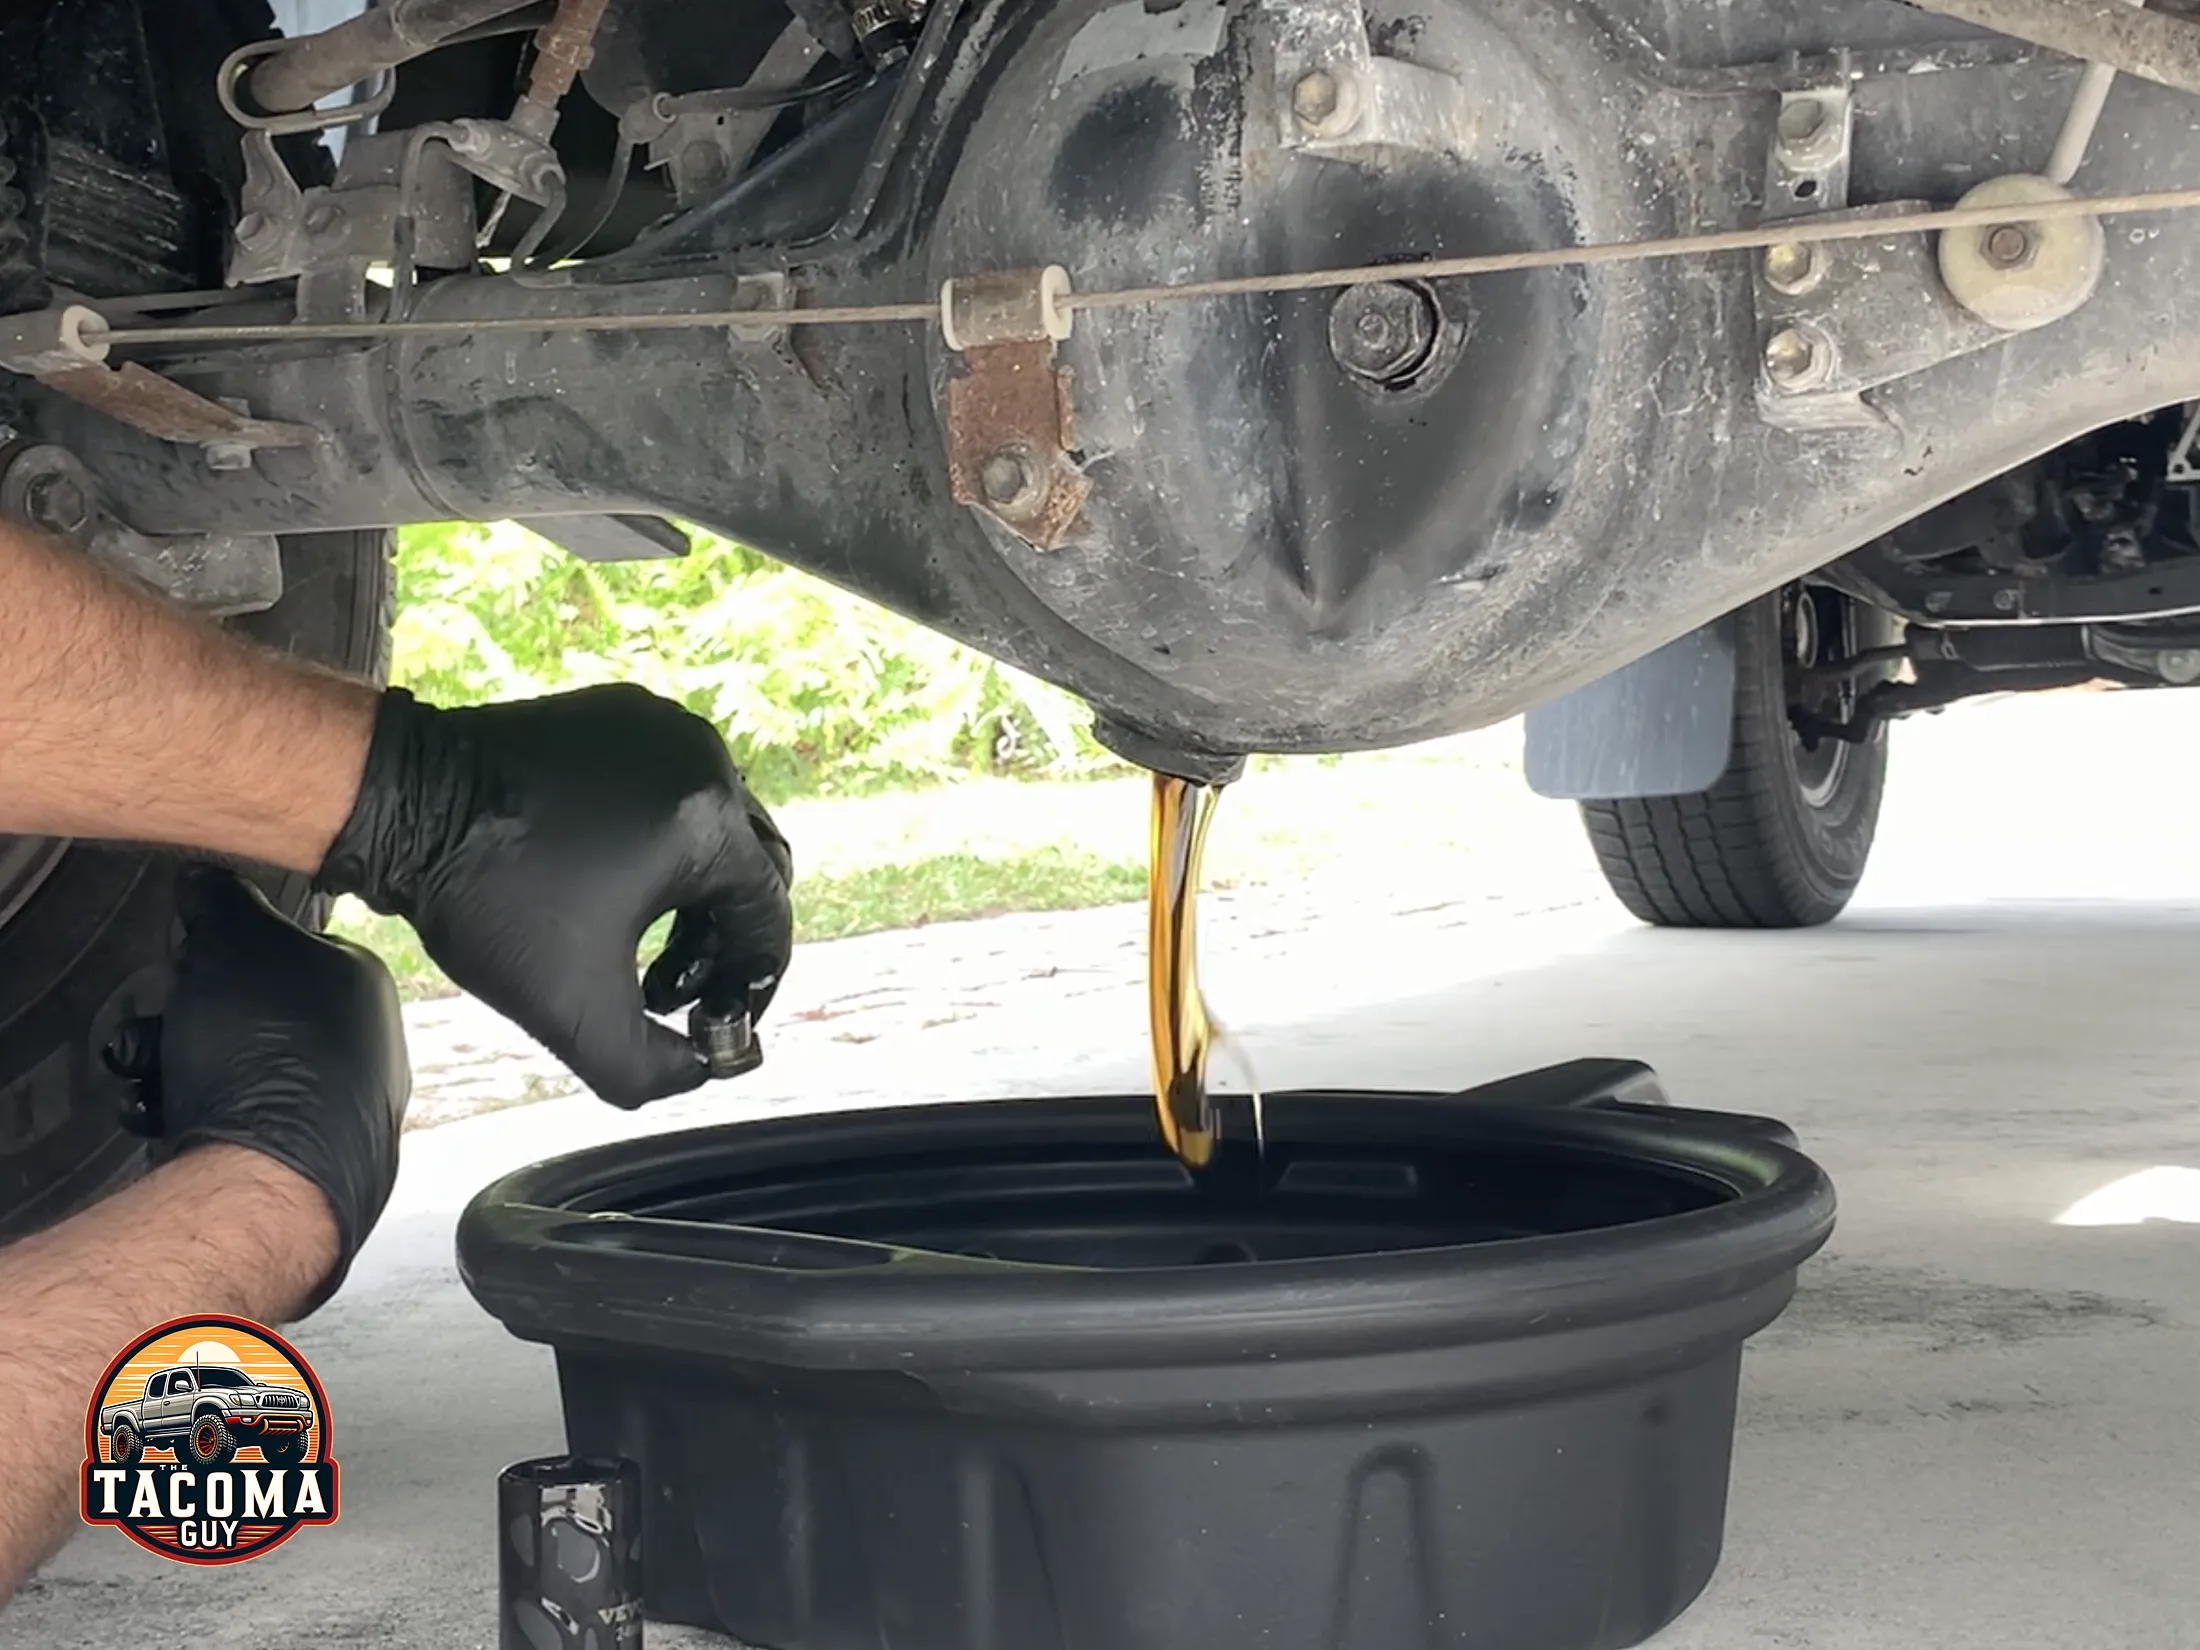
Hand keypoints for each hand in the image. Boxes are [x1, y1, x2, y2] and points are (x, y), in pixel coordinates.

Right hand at [137, 867, 409, 1302]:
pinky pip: (237, 1120)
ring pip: (236, 1066)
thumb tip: (206, 879)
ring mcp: (340, 1107)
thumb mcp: (234, 942)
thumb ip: (221, 902)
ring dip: (177, 1065)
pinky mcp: (305, 1160)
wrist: (276, 1174)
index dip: (225, 950)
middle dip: (188, 1016)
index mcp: (362, 982)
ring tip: (152, 1075)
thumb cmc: (267, 1048)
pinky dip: (192, 1113)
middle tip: (160, 1026)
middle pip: (252, 1010)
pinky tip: (165, 1116)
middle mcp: (364, 1043)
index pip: (288, 946)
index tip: (188, 960)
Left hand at [317, 684, 793, 1108]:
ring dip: (693, 891)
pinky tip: (611, 881)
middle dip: (723, 939)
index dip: (749, 985)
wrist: (401, 802)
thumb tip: (699, 1069)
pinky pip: (672, 788)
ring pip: (715, 827)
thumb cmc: (485, 894)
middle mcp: (702, 761)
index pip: (768, 918)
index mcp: (708, 824)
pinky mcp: (622, 712)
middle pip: (753, 868)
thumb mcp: (575, 1013)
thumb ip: (653, 1069)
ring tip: (641, 940)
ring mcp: (664, 727)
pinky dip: (660, 841)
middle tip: (677, 987)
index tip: (712, 1020)